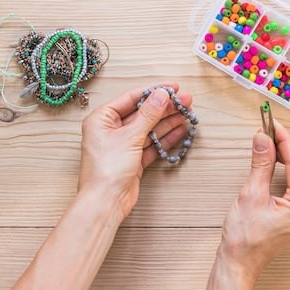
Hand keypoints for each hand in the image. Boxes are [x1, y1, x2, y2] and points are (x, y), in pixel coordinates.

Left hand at [77, 82, 192, 219]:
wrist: (106, 202)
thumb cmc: (106, 170)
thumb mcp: (129, 136)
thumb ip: (148, 115)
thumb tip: (161, 95)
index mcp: (102, 119)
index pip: (131, 98)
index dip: (153, 91)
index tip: (172, 87)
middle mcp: (111, 130)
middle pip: (142, 113)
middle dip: (164, 107)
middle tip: (185, 101)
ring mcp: (123, 145)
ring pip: (149, 128)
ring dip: (168, 121)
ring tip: (187, 113)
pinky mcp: (133, 159)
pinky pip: (152, 143)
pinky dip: (165, 137)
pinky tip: (180, 130)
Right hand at [219, 120, 289, 281]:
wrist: (239, 263)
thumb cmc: (244, 237)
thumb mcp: (251, 193)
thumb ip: (261, 163)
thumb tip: (263, 138)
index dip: (284, 139)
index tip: (272, 123)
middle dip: (286, 147)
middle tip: (268, 131)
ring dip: (287, 159)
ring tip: (269, 145)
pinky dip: (286, 172)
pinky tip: (274, 165)